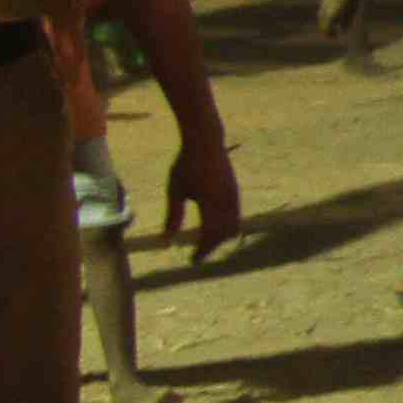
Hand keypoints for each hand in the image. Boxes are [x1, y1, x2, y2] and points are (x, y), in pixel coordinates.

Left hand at [164, 137, 241, 257]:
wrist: (206, 142)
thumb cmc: (186, 165)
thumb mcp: (175, 190)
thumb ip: (173, 216)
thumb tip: (166, 240)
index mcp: (210, 202)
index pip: (209, 235)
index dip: (202, 250)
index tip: (192, 260)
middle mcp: (226, 202)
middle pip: (224, 234)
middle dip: (212, 246)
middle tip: (197, 254)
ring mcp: (234, 197)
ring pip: (233, 226)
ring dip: (220, 237)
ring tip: (205, 242)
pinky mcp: (236, 192)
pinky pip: (235, 216)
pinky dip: (225, 227)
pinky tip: (213, 226)